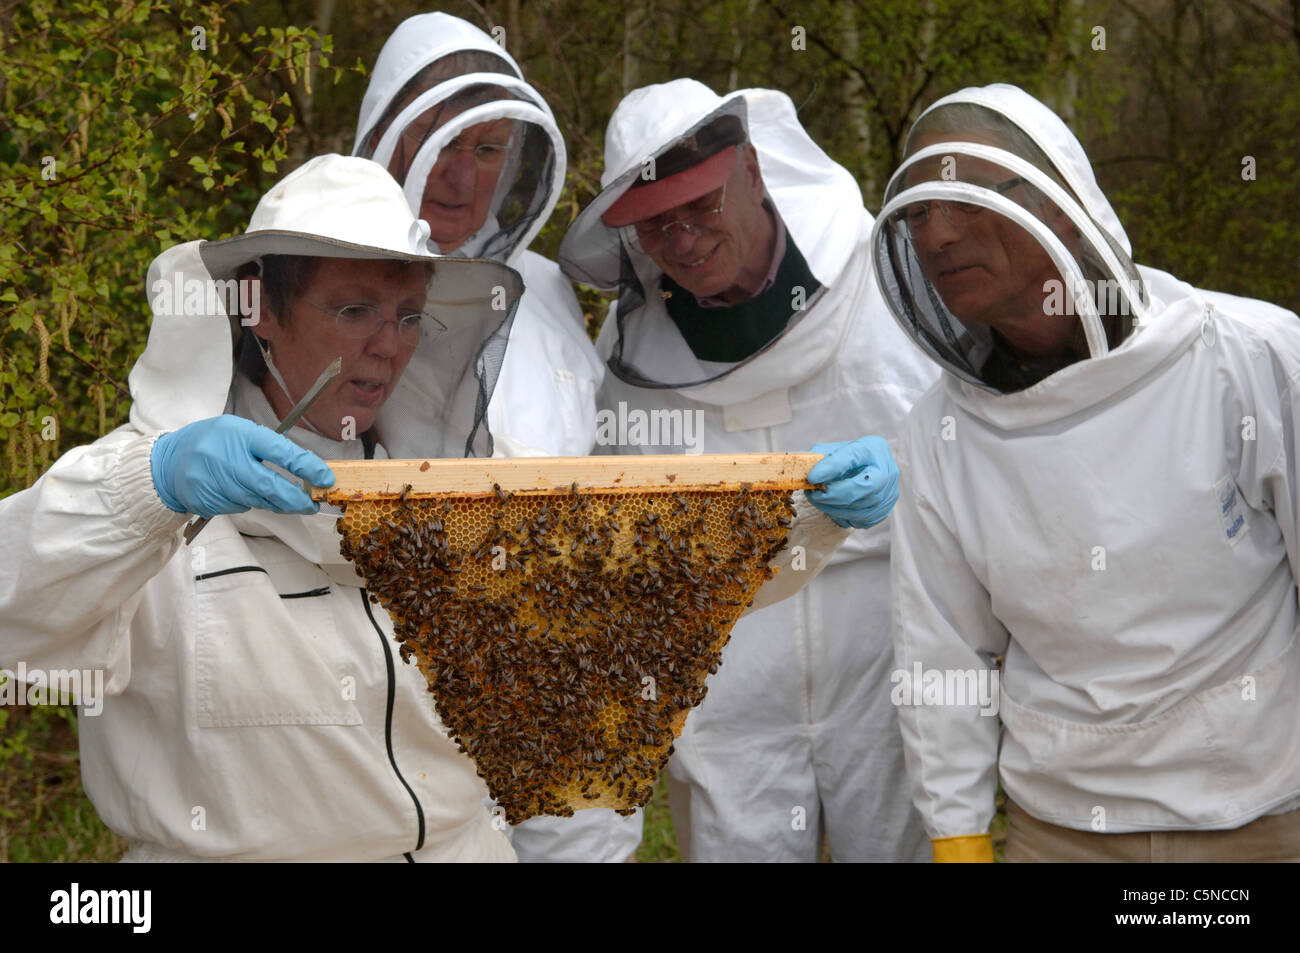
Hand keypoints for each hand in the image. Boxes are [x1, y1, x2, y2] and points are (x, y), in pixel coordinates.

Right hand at [150, 415, 334, 518]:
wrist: (168, 463)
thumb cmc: (211, 442)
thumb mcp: (238, 431)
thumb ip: (268, 446)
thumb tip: (305, 467)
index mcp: (239, 435)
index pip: (280, 452)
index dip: (307, 466)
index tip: (326, 478)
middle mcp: (228, 459)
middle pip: (271, 486)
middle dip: (297, 499)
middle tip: (313, 504)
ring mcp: (217, 483)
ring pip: (260, 500)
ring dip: (278, 503)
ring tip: (286, 500)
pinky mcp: (210, 502)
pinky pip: (242, 506)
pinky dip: (251, 502)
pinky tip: (244, 492)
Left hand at [805, 435, 899, 528]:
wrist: (867, 470)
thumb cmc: (846, 459)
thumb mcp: (833, 450)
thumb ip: (818, 457)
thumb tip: (801, 468)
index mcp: (874, 449)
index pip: (853, 457)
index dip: (831, 468)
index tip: (812, 477)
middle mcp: (888, 471)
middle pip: (863, 487)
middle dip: (833, 495)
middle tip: (813, 494)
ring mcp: (889, 494)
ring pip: (861, 508)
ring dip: (833, 508)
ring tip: (818, 500)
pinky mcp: (883, 512)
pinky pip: (860, 520)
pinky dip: (843, 516)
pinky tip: (833, 508)